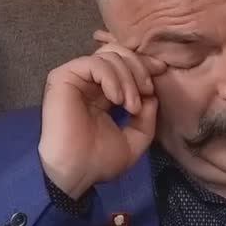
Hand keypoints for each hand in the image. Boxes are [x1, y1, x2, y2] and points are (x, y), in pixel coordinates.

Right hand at [38, 31, 166, 198]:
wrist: (76, 173)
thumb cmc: (100, 161)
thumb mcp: (135, 139)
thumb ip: (147, 117)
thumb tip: (152, 95)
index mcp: (103, 93)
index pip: (124, 64)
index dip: (145, 63)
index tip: (162, 70)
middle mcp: (89, 82)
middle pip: (118, 53)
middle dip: (139, 68)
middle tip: (147, 91)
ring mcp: (75, 78)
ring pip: (109, 56)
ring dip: (128, 79)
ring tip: (131, 106)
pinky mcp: (63, 77)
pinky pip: (95, 63)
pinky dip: (112, 78)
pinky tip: (117, 100)